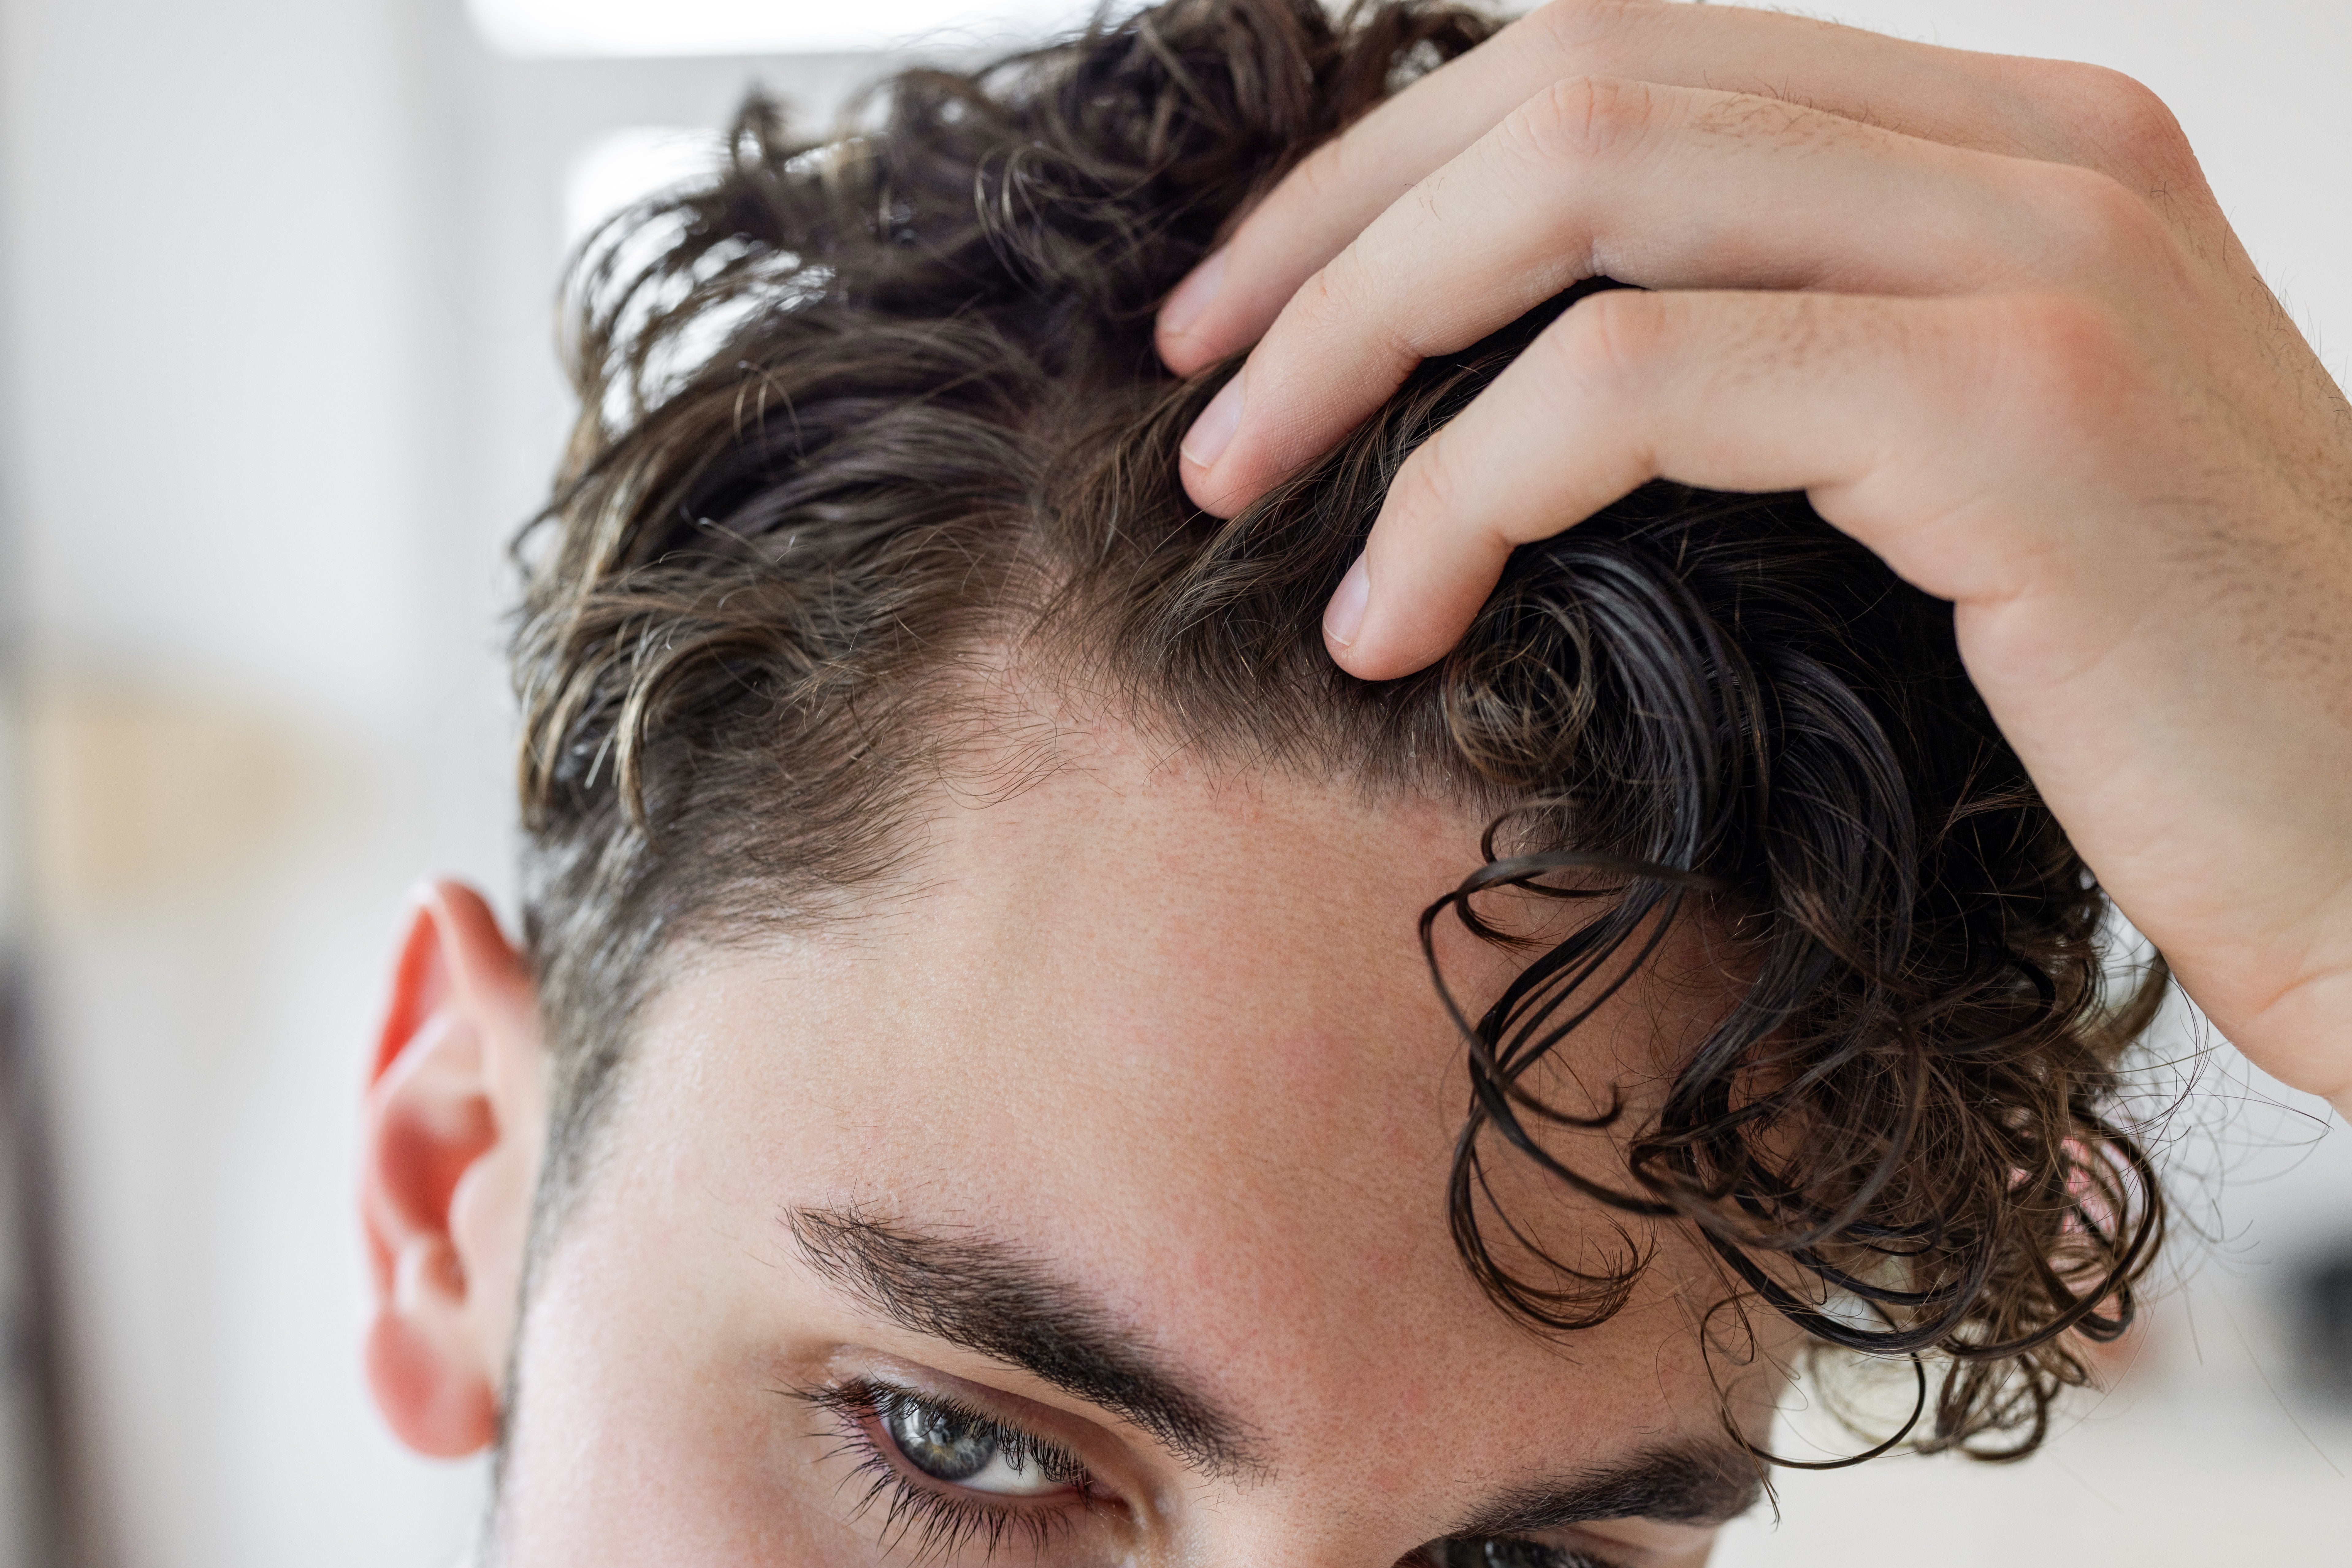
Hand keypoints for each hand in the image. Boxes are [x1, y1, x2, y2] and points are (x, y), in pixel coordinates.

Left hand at [1155, 0, 2351, 1114]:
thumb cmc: (2151, 705)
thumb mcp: (1947, 487)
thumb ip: (1784, 376)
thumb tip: (1520, 375)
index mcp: (2011, 146)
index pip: (1626, 65)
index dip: (1398, 168)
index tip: (1256, 310)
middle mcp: (2040, 152)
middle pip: (1575, 83)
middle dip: (1339, 234)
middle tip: (1203, 388)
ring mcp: (2045, 261)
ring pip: (1583, 195)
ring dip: (1358, 343)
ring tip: (1236, 493)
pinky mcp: (2022, 412)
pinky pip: (1639, 387)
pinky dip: (1462, 490)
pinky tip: (1389, 613)